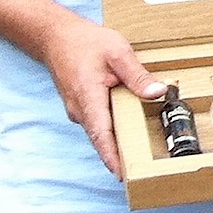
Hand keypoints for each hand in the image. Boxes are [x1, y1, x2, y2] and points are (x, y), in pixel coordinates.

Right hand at [38, 12, 162, 176]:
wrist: (55, 36)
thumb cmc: (84, 42)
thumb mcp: (117, 52)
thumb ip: (137, 74)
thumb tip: (158, 92)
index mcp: (88, 99)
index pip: (102, 135)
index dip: (112, 157)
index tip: (123, 175)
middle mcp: (80, 110)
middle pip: (101, 139)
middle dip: (118, 157)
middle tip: (139, 174)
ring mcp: (78, 109)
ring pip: (99, 132)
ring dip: (115, 145)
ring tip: (137, 160)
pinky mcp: (81, 106)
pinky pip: (97, 123)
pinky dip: (110, 132)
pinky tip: (127, 134)